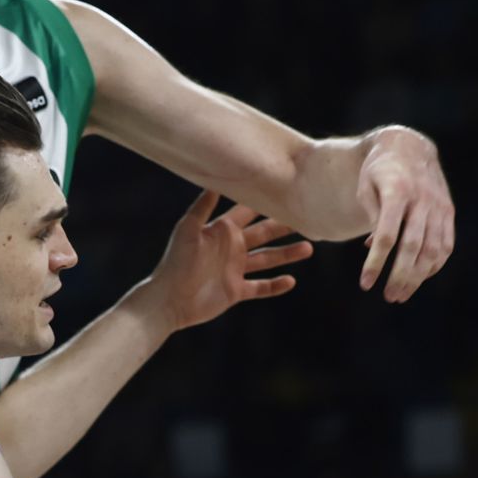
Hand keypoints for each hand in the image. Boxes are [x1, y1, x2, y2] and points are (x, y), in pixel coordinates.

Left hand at [144, 190, 313, 333]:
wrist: (168, 299)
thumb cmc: (176, 262)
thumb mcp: (188, 228)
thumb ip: (204, 205)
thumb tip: (216, 178)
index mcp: (223, 230)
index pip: (249, 211)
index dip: (266, 202)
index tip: (286, 189)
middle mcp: (232, 247)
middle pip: (264, 234)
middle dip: (284, 226)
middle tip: (308, 217)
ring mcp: (235, 270)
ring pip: (268, 259)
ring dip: (287, 254)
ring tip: (308, 248)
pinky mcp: (236, 291)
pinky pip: (261, 287)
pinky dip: (275, 285)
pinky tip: (291, 281)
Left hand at [357, 127, 455, 301]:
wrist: (408, 146)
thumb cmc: (379, 171)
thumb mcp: (365, 187)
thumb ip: (371, 216)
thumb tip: (374, 248)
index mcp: (397, 191)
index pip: (387, 235)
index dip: (376, 262)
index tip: (365, 284)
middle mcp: (421, 198)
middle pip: (412, 246)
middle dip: (400, 276)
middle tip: (388, 296)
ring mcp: (438, 205)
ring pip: (432, 249)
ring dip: (417, 277)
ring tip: (401, 294)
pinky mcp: (448, 211)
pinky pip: (446, 245)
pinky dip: (434, 265)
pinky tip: (419, 279)